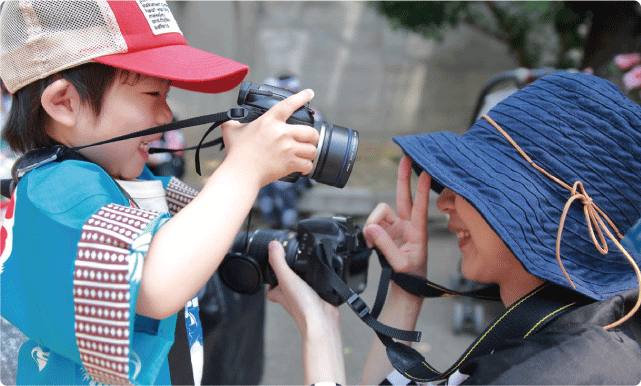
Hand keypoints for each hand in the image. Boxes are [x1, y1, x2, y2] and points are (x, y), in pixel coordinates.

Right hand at [221, 89, 319, 186]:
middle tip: (310, 139)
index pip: (289, 105)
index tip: (309, 94)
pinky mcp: (290, 164)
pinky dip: (307, 167)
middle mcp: (282, 133)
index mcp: (269, 121)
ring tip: (306, 154)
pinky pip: (308, 164)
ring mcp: (288, 149)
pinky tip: (303, 167)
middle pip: (310, 131)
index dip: (302, 97)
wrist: (241, 172)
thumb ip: (233, 122)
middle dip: (313, 136)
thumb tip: (230, 120)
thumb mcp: (231, 131)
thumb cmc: (236, 153)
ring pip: (312, 149)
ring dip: (311, 152)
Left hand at [267, 241, 345, 384]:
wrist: (322, 320)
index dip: (271, 277)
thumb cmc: (302, 307)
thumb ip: (278, 262)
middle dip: (292, 274)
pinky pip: (318, 287)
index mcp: (281, 293)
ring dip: (307, 277)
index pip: (271, 287)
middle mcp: (292, 296)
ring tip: (310, 265)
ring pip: (303, 285)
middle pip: (288, 284)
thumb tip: (272, 246)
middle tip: (294, 262)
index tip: (275, 266)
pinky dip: (322, 281)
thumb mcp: (287, 278)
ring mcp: (306, 298)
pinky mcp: (319, 298)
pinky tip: (325, 275)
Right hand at [364, 156, 430, 276]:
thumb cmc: (411, 278)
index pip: (421, 206)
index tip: (426, 172)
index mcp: (418, 232)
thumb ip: (386, 245)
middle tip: (406, 158)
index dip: (422, 189)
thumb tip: (371, 227)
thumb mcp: (400, 264)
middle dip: (403, 178)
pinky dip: (369, 232)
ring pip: (380, 214)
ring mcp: (396, 229)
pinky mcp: (386, 233)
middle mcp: (408, 226)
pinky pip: (373, 224)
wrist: (406, 290)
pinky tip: (369, 243)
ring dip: (373, 225)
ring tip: (370, 243)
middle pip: (403, 197)